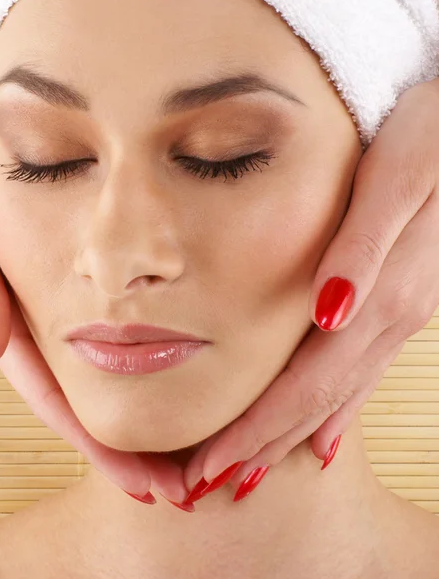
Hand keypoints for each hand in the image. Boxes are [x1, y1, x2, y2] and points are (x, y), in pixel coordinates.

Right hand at [0, 106, 189, 507]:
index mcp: (4, 322)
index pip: (55, 397)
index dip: (97, 444)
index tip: (143, 485)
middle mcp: (28, 325)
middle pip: (82, 401)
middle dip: (126, 451)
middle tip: (180, 490)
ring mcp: (46, 309)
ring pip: (95, 375)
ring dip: (135, 417)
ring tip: (184, 454)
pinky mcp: (62, 286)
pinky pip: (100, 335)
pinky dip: (131, 363)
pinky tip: (165, 374)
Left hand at [183, 77, 438, 500]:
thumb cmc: (431, 137)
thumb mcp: (397, 179)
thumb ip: (363, 249)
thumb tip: (329, 314)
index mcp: (378, 298)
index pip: (305, 388)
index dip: (256, 432)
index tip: (210, 469)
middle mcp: (386, 320)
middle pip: (314, 405)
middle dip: (259, 449)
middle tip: (209, 488)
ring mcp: (394, 318)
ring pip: (333, 398)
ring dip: (287, 440)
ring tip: (248, 473)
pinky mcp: (395, 305)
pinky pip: (358, 376)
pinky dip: (330, 415)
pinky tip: (321, 439)